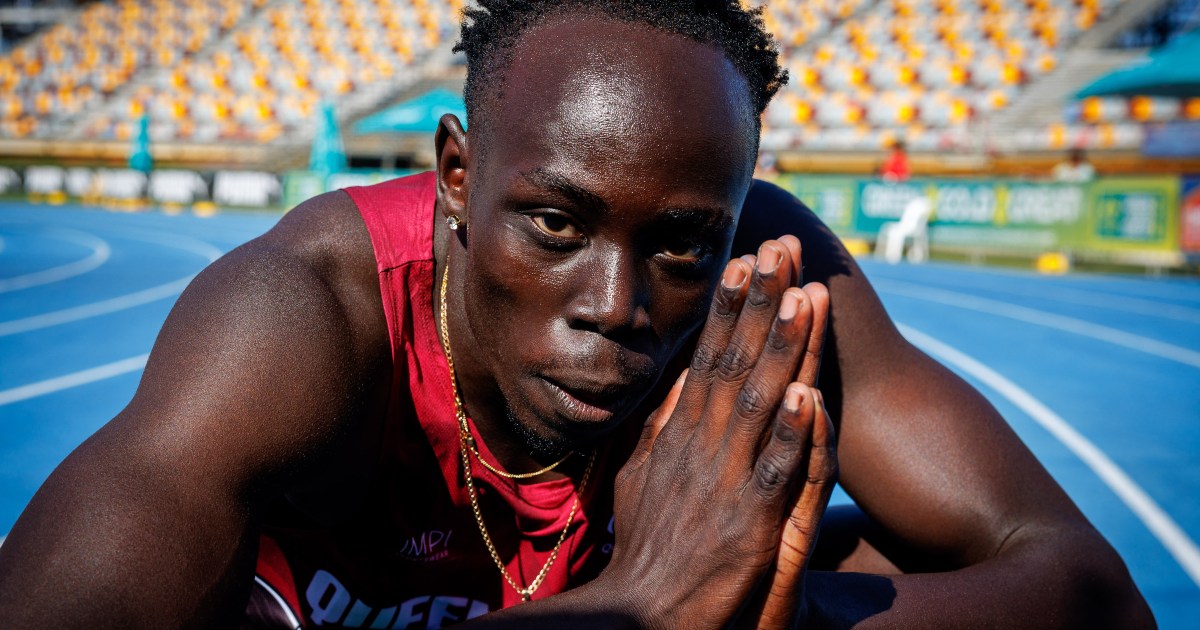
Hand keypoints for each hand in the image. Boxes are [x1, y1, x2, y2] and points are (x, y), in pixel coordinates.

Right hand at [601, 237, 829, 628]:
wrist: (644, 612)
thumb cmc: (649, 547)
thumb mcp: (642, 476)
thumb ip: (660, 429)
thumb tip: (674, 382)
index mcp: (680, 436)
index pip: (707, 357)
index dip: (728, 308)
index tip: (743, 260)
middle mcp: (702, 448)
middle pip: (734, 363)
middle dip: (758, 304)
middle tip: (780, 249)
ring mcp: (726, 482)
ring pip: (758, 403)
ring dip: (782, 349)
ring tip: (804, 297)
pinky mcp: (750, 524)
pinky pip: (774, 473)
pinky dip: (790, 435)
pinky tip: (808, 396)